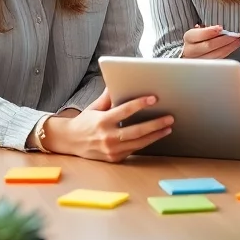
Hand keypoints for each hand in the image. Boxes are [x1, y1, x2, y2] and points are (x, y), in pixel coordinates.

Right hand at [44, 89, 172, 162]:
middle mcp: (107, 137)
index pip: (124, 111)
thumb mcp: (94, 107)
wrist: (69, 142)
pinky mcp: (114, 159)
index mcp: (102, 121)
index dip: (140, 104)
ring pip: (138, 143)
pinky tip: (156, 135)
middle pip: (136, 131)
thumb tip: (118, 80)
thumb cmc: (85, 121)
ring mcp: (111, 150)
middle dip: (155, 124)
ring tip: (168, 127)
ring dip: (155, 135)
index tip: (154, 98)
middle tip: (170, 118)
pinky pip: (134, 150)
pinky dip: (146, 142)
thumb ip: (108, 96)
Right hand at [182, 24, 239, 59]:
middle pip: (209, 45)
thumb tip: (221, 28)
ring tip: (238, 39)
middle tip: (235, 34)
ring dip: (230, 45)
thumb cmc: (197, 37)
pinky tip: (234, 45)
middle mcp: (191, 50)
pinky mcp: (207, 65)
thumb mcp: (199, 29)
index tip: (221, 28)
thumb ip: (208, 29)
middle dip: (224, 39)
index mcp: (189, 37)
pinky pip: (220, 58)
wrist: (191, 50)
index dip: (210, 31)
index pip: (199, 35)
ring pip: (216, 53)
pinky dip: (228, 51)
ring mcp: (199, 60)